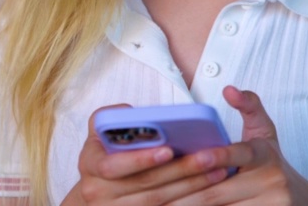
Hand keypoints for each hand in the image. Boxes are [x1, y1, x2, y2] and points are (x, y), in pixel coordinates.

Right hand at [61, 104, 230, 205]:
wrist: (98, 194)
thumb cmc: (105, 156)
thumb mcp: (100, 134)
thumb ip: (112, 118)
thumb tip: (132, 112)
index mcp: (89, 164)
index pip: (114, 165)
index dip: (142, 159)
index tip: (168, 150)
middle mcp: (97, 192)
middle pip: (145, 184)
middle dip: (180, 170)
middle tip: (209, 157)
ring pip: (159, 201)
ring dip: (191, 187)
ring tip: (217, 171)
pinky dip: (188, 201)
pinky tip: (208, 191)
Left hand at [165, 87, 307, 205]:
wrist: (297, 199)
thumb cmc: (270, 161)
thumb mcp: (265, 132)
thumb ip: (248, 106)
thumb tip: (229, 90)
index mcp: (266, 155)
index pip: (240, 154)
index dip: (219, 156)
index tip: (197, 157)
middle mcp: (271, 182)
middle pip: (220, 191)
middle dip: (186, 193)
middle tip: (156, 194)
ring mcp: (270, 205)